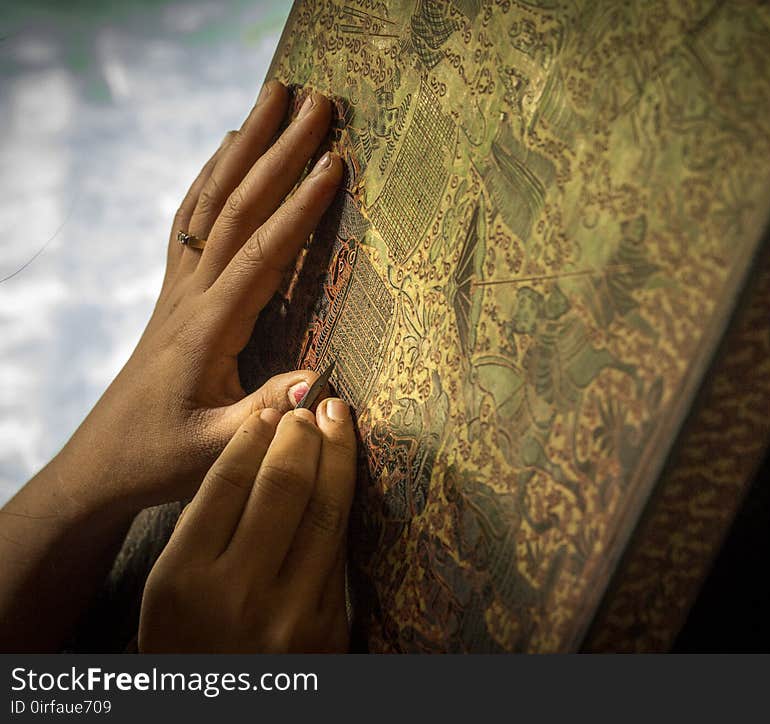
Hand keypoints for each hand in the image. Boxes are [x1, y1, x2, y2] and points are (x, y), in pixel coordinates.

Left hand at [59, 80, 342, 512]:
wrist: (104, 461)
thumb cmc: (161, 459)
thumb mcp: (216, 451)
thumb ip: (264, 415)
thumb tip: (322, 380)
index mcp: (207, 329)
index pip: (260, 254)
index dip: (298, 208)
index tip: (334, 164)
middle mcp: (189, 296)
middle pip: (236, 208)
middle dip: (277, 152)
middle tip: (315, 102)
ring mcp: (178, 289)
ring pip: (211, 202)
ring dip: (244, 147)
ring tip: (273, 97)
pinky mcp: (174, 292)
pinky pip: (191, 219)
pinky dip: (210, 175)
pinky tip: (226, 148)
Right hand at [138, 399, 354, 652]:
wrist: (225, 715)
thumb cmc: (188, 644)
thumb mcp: (169, 592)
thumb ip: (203, 529)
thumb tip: (258, 448)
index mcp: (182, 582)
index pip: (225, 485)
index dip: (253, 439)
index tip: (270, 412)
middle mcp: (236, 596)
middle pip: (281, 488)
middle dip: (302, 435)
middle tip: (312, 406)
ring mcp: (290, 615)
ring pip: (324, 512)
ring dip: (338, 456)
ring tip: (340, 421)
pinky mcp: (329, 630)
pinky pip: (339, 550)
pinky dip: (343, 502)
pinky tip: (345, 473)